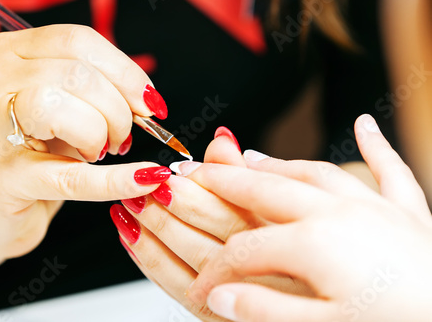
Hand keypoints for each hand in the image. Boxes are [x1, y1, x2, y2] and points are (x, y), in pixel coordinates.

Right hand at [0, 25, 168, 297]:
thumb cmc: (30, 154)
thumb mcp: (62, 109)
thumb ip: (97, 92)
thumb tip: (146, 100)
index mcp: (11, 53)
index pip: (79, 42)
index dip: (126, 73)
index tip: (149, 103)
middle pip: (77, 74)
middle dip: (118, 110)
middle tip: (123, 138)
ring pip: (62, 107)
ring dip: (102, 134)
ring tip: (102, 153)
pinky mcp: (2, 177)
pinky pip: (70, 174)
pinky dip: (114, 180)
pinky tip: (143, 180)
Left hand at [114, 128, 310, 320]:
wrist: (316, 288)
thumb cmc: (302, 240)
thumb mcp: (289, 203)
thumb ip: (250, 174)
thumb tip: (219, 140)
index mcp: (285, 236)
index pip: (237, 206)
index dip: (200, 185)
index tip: (174, 169)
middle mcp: (267, 270)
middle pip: (211, 234)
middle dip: (170, 207)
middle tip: (143, 185)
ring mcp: (244, 297)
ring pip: (192, 264)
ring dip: (153, 234)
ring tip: (128, 207)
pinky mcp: (223, 316)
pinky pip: (182, 291)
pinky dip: (152, 264)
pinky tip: (134, 240)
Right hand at [185, 115, 431, 321]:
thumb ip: (263, 310)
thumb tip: (220, 298)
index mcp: (313, 244)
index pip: (244, 251)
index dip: (215, 270)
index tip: (203, 288)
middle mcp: (338, 214)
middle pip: (266, 189)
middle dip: (225, 181)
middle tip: (198, 172)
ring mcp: (374, 207)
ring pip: (316, 173)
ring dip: (280, 163)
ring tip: (252, 157)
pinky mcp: (408, 213)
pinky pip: (389, 170)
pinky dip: (376, 145)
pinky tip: (365, 125)